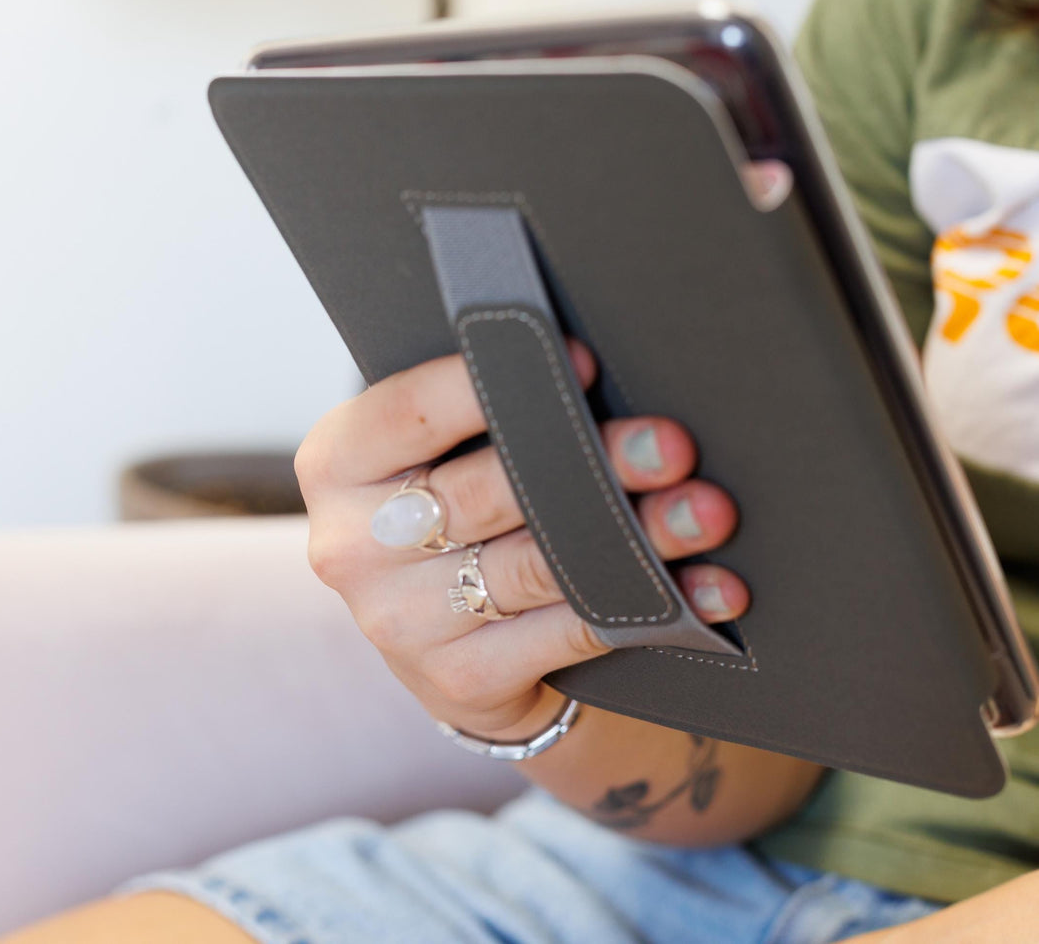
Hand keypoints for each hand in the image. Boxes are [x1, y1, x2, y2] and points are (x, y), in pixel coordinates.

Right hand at [295, 345, 746, 739]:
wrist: (443, 637)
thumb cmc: (453, 507)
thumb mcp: (432, 453)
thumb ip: (479, 415)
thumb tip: (589, 370)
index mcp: (336, 466)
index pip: (409, 412)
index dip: (493, 382)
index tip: (582, 362)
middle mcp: (351, 546)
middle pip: (482, 491)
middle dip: (589, 464)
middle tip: (671, 445)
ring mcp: (398, 622)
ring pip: (535, 566)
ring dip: (634, 539)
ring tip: (705, 512)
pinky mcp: (458, 679)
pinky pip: (566, 633)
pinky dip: (643, 610)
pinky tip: (702, 590)